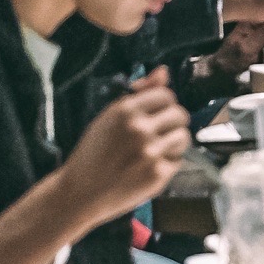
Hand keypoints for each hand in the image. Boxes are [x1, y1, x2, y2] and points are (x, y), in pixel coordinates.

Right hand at [57, 68, 191, 227]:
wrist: (80, 192)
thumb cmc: (93, 153)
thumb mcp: (109, 117)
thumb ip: (139, 93)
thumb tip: (163, 72)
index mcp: (125, 110)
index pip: (166, 95)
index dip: (163, 104)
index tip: (155, 114)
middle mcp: (140, 128)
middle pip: (180, 114)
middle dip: (171, 122)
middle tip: (157, 134)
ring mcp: (150, 152)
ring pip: (183, 136)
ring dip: (174, 142)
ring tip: (155, 150)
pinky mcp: (157, 175)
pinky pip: (177, 160)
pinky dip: (168, 163)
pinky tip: (149, 167)